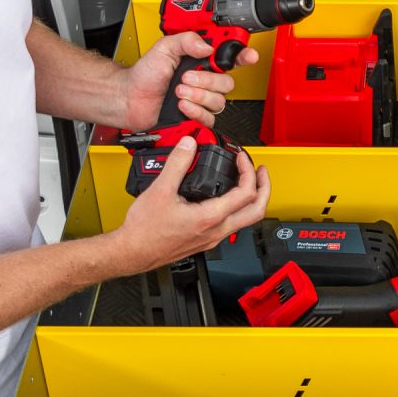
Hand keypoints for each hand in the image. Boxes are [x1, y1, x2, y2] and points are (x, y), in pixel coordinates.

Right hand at [105, 137, 270, 270]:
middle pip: (256, 211)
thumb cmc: (145, 230)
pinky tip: (225, 198)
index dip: (248, 171)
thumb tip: (189, 144)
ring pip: (245, 220)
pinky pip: (231, 224)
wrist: (133, 252)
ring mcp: (212, 237)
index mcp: (210, 217)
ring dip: (252, 199)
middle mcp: (216, 230)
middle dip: (264, 188)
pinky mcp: (205, 240)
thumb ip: (178, 163)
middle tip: (261, 171)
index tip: (241, 158)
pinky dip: (236, 208)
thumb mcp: (160, 190)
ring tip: (248, 182)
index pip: (246, 193)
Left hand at [120, 35, 253, 130]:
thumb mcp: (163, 48)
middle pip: (227, 83)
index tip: (249, 55)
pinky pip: (209, 118)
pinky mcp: (195, 116)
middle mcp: (204, 80)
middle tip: (186, 78)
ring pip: (219, 102)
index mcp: (199, 61)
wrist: (130, 98)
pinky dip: (195, 111)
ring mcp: (201, 99)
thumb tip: (207, 46)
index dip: (243, 56)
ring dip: (198, 96)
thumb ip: (186, 41)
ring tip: (179, 92)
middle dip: (207, 81)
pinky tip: (182, 105)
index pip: (229, 57)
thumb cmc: (144, 75)